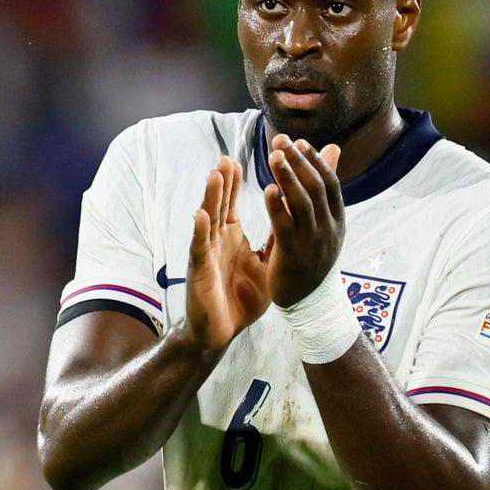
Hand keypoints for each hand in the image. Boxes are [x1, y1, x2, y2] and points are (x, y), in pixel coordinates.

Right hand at [185, 156, 272, 349]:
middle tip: (226, 158)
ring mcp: (206, 254)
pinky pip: (200, 249)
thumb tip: (290, 215)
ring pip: (207, 221)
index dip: (234, 183)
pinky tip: (200, 216)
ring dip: (210, 197)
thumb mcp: (265, 263)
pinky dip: (199, 232)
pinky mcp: (199, 271)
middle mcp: (216, 240)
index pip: (231, 203)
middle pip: (218, 205)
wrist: (222, 331)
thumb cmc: (241, 297)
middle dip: (223, 182)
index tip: (239, 159)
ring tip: (214, 174)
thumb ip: (275, 238)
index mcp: (230, 237)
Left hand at [263, 136, 343, 306]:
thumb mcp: (324, 222)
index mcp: (337, 219)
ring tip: (274, 156)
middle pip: (316, 187)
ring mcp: (313, 242)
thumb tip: (332, 148)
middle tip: (280, 141)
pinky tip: (267, 190)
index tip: (298, 141)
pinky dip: (277, 207)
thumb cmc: (313, 258)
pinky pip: (286, 226)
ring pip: (302, 202)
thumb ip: (323, 186)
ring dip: (288, 177)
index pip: (330, 182)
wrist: (310, 303)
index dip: (314, 160)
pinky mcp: (294, 255)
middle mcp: (329, 228)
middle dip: (298, 161)